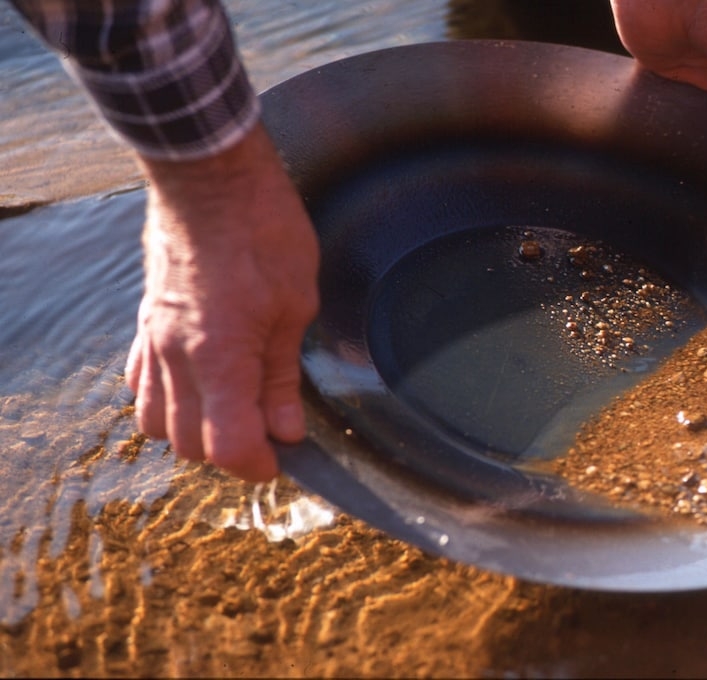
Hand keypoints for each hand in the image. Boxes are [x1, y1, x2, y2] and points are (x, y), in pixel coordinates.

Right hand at [126, 123, 319, 481]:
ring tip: (235, 411)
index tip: (282, 459)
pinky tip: (200, 384)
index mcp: (219, 357)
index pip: (226, 446)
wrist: (211, 176)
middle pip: (189, 443)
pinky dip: (167, 398)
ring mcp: (153, 339)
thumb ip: (283, 375)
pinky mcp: (145, 321)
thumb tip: (286, 428)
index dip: (257, 465)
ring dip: (195, 430)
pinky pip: (141, 381)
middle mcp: (176, 357)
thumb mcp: (295, 306)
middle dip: (230, 451)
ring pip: (155, 420)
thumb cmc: (262, 230)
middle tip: (269, 432)